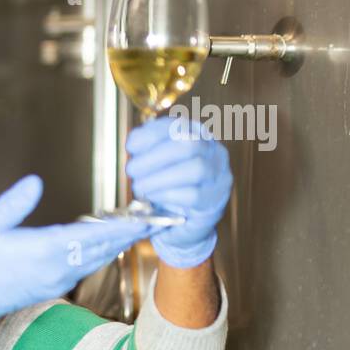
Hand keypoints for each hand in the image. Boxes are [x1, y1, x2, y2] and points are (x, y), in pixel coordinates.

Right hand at [0, 175, 154, 343]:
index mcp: (44, 251)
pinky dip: (100, 253)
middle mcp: (56, 270)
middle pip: (103, 250)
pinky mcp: (52, 287)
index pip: (92, 237)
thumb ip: (15, 202)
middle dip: (128, 234)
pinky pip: (85, 267)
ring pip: (96, 260)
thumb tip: (37, 182)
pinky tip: (106, 242)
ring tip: (135, 227)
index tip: (144, 218)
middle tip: (154, 218)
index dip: (120, 227)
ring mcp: (56, 282)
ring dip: (116, 244)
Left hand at [125, 115, 231, 267]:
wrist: (184, 223)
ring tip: (140, 187)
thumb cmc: (167, 188)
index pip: (178, 125)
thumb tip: (134, 144)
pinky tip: (153, 198)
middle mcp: (214, 153)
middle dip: (153, 157)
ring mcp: (218, 177)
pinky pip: (193, 195)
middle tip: (131, 170)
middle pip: (189, 144)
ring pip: (195, 169)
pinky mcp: (213, 202)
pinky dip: (166, 195)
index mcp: (198, 136)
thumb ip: (148, 150)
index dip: (151, 133)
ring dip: (159, 178)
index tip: (131, 146)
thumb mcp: (156, 164)